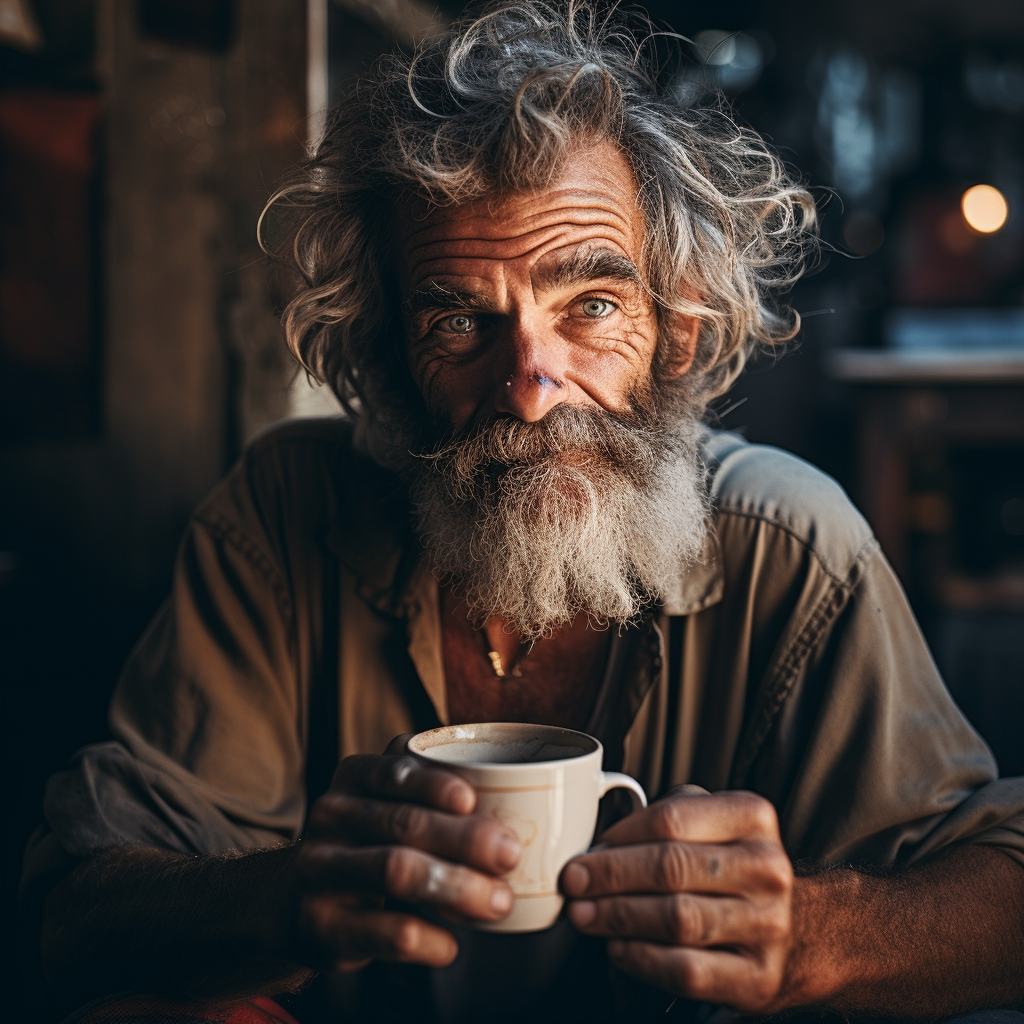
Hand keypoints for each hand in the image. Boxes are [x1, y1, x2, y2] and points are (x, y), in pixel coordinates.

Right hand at [289, 735, 520, 971]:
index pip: (395, 771)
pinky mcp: (321, 922)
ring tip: (499, 902)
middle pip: (403, 823)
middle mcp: (332, 814)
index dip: (434, 783)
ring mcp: (321, 868)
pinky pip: (381, 931)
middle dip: (463, 838)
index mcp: (355, 776)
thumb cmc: (369, 840)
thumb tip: (521, 797)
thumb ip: (434, 790)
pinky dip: (425, 939)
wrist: (294, 899)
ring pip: (395, 870)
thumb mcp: (387, 803)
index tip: (473, 798)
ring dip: (456, 887)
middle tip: (511, 853)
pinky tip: (452, 946)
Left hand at [561, 786, 793, 1012]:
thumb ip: (665, 819)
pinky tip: (618, 948)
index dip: (619, 836)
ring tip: (585, 915)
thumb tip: (598, 845)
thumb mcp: (712, 824)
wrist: (798, 930)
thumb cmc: (731, 868)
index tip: (584, 851)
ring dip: (619, 917)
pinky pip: (687, 970)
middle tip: (573, 883)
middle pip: (671, 868)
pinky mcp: (758, 977)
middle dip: (610, 876)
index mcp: (752, 818)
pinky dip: (643, 959)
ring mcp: (768, 925)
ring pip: (677, 919)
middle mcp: (767, 869)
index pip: (672, 819)